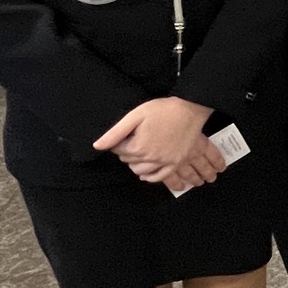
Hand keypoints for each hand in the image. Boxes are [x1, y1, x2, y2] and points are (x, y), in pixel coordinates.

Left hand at [97, 98, 221, 187]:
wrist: (189, 110)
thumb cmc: (163, 110)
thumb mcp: (136, 115)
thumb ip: (115, 132)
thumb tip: (97, 146)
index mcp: (137, 147)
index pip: (118, 151)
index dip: (119, 142)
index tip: (125, 135)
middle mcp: (150, 158)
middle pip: (129, 161)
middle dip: (127, 153)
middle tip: (133, 141)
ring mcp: (164, 162)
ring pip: (142, 171)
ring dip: (136, 164)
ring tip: (138, 155)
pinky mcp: (176, 163)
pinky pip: (160, 176)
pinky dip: (151, 177)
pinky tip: (146, 175)